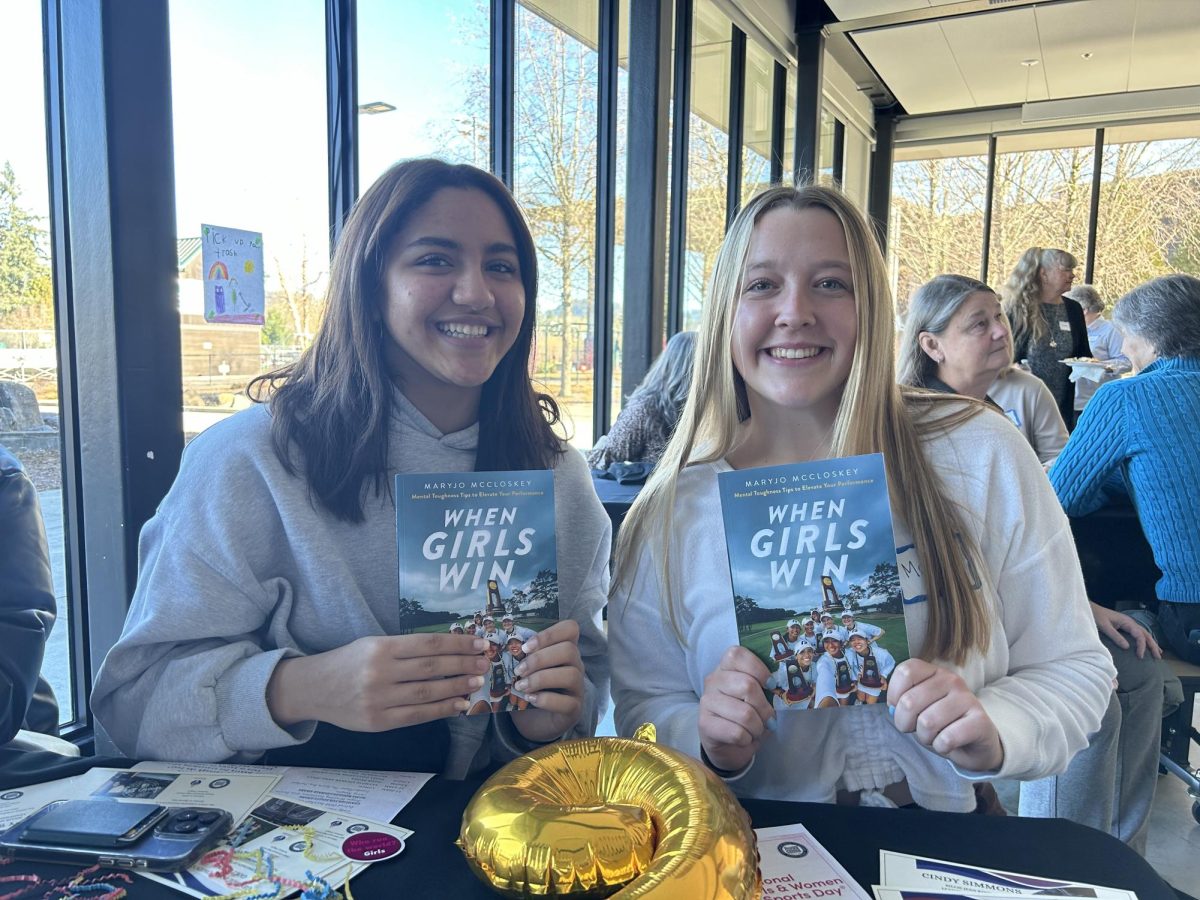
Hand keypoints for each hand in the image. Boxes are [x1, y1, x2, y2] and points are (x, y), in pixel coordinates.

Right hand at [266, 634, 489, 730]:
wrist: (312, 688)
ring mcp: (379, 699)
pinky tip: (459, 704)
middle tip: (486, 663)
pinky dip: (441, 710)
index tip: (480, 643)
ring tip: (477, 682)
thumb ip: (405, 649)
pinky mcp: (379, 722)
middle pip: (432, 667)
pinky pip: (417, 715)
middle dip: (463, 664)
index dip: (457, 644)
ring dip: (457, 687)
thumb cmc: (349, 662)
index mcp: (381, 648)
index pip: (428, 644)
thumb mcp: (372, 644)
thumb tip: (448, 651)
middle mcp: (380, 672)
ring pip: (427, 692)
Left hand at [509, 620, 584, 742]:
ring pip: (571, 674)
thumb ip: (521, 656)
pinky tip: (530, 699)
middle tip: (519, 670)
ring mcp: (578, 687)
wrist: (535, 720)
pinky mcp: (574, 709)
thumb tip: (504, 647)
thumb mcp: (526, 668)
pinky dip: (545, 699)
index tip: (526, 647)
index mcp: (564, 648)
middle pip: (569, 650)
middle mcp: (576, 665)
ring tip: (521, 686)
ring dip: (541, 678)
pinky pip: (566, 702)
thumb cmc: (530, 687)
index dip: (549, 634)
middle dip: (540, 659)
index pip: (570, 628)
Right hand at [698, 647, 774, 772]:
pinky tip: (744, 739)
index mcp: (726, 667)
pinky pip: (737, 733)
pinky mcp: (704, 723)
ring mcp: (707, 701)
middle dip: (765, 708)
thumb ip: (767, 688)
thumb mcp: (759, 697)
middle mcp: (713, 680)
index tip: (771, 685)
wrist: (728, 745)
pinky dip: (748, 739)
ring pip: (745, 713)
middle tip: (769, 719)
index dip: (759, 669)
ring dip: (758, 727)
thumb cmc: (748, 716)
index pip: (737, 655)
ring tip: (756, 731)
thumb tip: (783, 690)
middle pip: (747, 685)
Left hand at [888, 659, 1002, 771]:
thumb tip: (893, 707)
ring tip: (935, 736)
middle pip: (909, 701)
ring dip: (925, 737)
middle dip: (905, 723)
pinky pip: (947, 738)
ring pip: (927, 722)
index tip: (897, 708)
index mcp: (934, 672)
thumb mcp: (920, 708)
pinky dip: (941, 747)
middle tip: (917, 729)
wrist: (977, 744)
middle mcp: (951, 680)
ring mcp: (967, 699)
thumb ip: (904, 700)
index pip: (904, 672)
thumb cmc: (942, 723)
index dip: (893, 694)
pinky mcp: (980, 721)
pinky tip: (948, 744)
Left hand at [1090, 602, 1160, 659]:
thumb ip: (1115, 636)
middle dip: (1153, 645)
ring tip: (1158, 653)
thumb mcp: (1105, 626)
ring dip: (1151, 643)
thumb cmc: (1096, 616)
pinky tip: (1147, 646)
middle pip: (1146, 634)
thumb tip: (1127, 647)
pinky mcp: (1125, 626)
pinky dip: (1145, 640)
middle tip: (1158, 657)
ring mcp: (1128, 624)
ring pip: (1144, 634)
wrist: (1091, 609)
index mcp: (1127, 622)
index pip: (1140, 635)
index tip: (1140, 656)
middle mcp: (1130, 622)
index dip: (1142, 646)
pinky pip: (1138, 634)